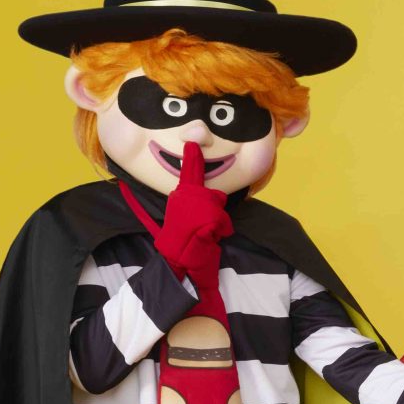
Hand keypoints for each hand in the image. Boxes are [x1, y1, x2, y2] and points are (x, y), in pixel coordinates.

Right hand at [154, 143, 232, 285]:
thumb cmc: (186, 240)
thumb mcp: (190, 218)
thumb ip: (197, 204)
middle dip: (216, 210)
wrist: (180, 260)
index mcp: (181, 196)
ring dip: (218, 222)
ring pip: (219, 208)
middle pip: (215, 195)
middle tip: (204, 225)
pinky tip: (210, 237)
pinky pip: (223, 221)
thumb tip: (215, 197)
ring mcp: (195, 206)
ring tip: (205, 233)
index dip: (192, 158)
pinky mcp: (205, 217)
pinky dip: (221, 230)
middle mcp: (185, 196)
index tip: (193, 143)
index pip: (190, 173)